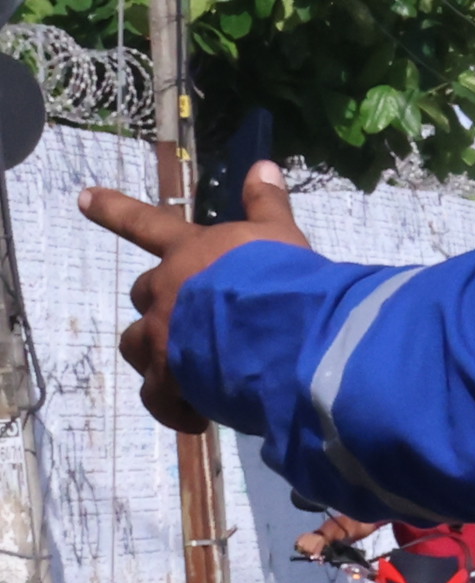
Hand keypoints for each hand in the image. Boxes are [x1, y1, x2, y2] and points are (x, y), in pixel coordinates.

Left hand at [84, 162, 307, 431]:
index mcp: (189, 253)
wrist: (284, 333)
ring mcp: (163, 336)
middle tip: (195, 323)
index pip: (145, 224)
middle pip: (143, 293)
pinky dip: (175, 408)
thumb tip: (263, 165)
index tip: (83, 198)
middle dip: (161, 305)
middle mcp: (166, 291)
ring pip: (138, 345)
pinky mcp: (171, 380)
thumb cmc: (283, 278)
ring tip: (188, 373)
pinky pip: (161, 398)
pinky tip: (199, 417)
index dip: (114, 209)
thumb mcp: (280, 236)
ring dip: (157, 355)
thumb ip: (267, 204)